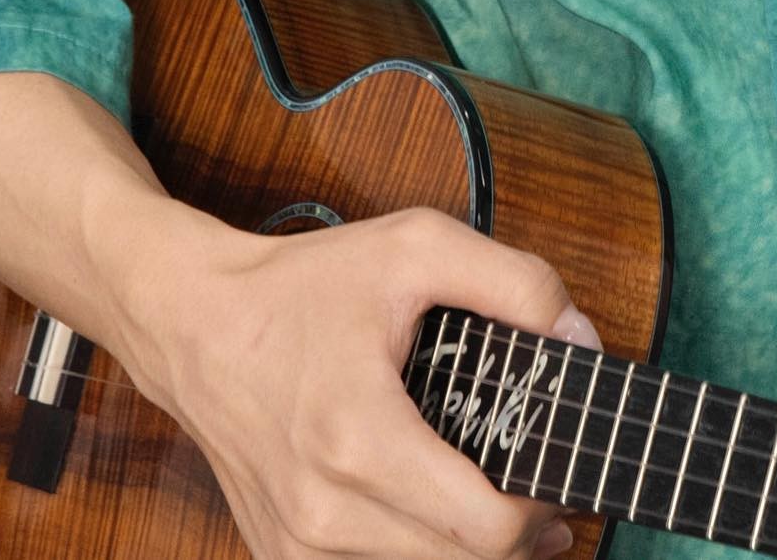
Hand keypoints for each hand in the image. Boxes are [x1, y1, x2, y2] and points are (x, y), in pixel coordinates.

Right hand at [118, 198, 602, 559]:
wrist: (195, 324)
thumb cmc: (304, 286)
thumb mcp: (415, 246)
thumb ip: (513, 282)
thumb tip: (581, 339)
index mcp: (359, 441)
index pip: (482, 531)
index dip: (537, 510)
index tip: (553, 473)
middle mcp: (322, 513)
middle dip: (514, 535)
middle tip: (540, 491)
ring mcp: (297, 546)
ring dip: (464, 550)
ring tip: (496, 504)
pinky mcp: (282, 557)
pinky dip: (415, 553)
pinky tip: (436, 516)